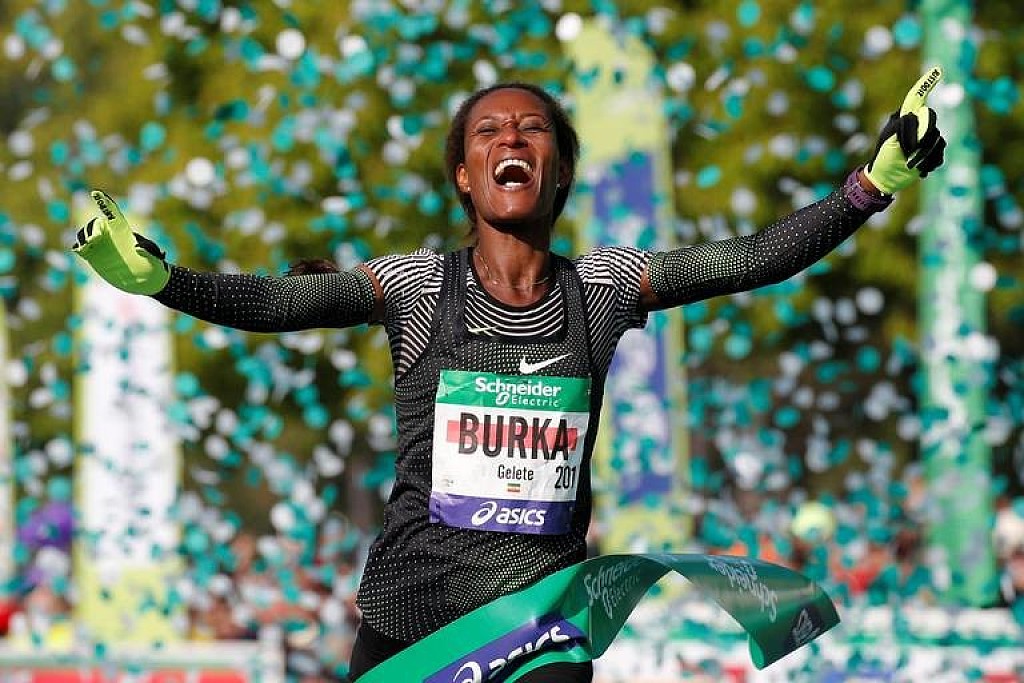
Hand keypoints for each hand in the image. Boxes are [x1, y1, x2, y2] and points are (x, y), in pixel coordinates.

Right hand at [72, 190, 169, 294]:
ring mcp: (100, 245)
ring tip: (86, 246)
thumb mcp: (153, 255)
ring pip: (85, 235)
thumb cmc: (153, 263)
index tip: (96, 193)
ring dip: (83, 237)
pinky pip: (82, 248)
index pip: (112, 212)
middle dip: (92, 228)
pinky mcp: (94, 256)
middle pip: (95, 224)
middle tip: (94, 239)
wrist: (146, 278)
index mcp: (123, 229)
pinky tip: (80, 250)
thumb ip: (147, 249)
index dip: (104, 202)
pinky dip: (79, 247)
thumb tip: (137, 247)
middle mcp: (109, 234)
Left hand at [864, 66, 946, 194]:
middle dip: (922, 142)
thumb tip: (917, 116)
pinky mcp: (931, 150)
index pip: (915, 99)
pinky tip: (919, 170)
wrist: (886, 179)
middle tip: (909, 156)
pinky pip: (940, 152)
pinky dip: (931, 163)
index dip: (926, 85)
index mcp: (903, 118)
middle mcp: (915, 124)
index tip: (938, 70)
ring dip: (925, 157)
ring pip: (938, 140)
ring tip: (911, 166)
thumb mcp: (889, 143)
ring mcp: (924, 137)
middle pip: (932, 121)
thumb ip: (902, 128)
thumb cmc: (883, 160)